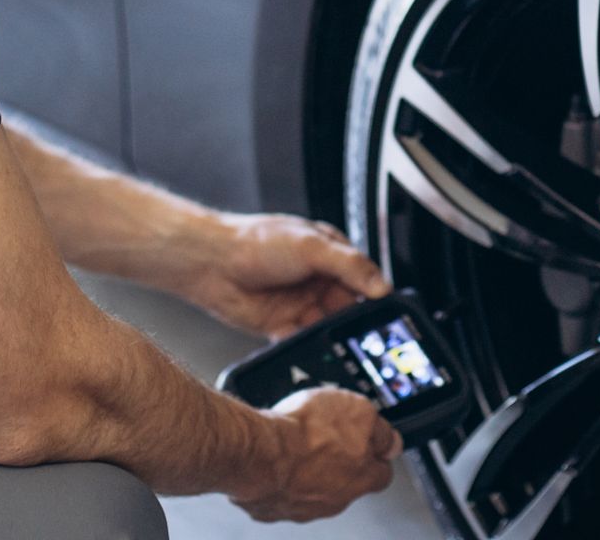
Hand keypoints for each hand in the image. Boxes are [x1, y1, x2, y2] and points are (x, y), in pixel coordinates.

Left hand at [187, 213, 391, 338]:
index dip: (375, 296)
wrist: (211, 264)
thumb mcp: (311, 246)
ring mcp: (300, 303)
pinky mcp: (282, 325)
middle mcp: (317, 279)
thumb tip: (381, 286)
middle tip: (370, 341)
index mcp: (329, 254)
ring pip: (328, 328)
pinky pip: (304, 343)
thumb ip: (349, 266)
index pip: (362, 278)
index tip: (388, 315)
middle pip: (348, 308)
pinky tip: (319, 358)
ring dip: (335, 340)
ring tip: (347, 353)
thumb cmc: (256, 242)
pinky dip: (312, 352)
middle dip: (356, 324)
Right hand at [233, 387, 401, 522]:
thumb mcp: (359, 411)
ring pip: (312, 487)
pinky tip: (274, 455)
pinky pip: (281, 491)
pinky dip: (280, 476)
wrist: (258, 452)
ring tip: (294, 441)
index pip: (383, 473)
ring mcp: (302, 507)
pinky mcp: (271, 509)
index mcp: (361, 478)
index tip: (369, 441)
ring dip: (307, 468)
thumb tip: (392, 442)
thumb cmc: (305, 433)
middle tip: (325, 434)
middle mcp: (335, 500)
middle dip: (339, 459)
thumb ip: (380, 430)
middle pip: (346, 481)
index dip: (377, 454)